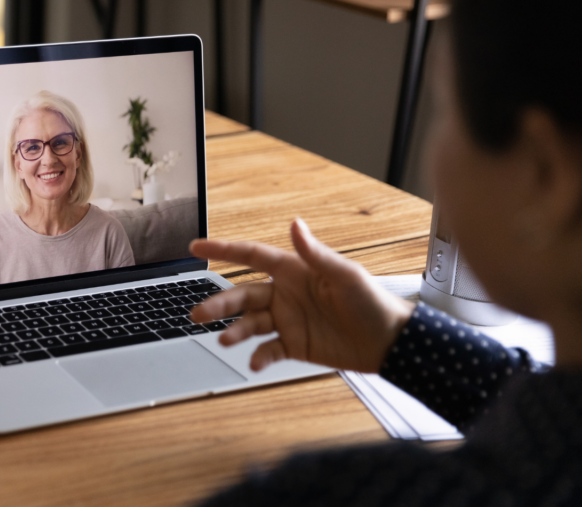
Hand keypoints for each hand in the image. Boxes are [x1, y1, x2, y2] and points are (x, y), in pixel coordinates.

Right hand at [189, 218, 413, 372]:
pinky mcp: (294, 345)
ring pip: (250, 324)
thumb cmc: (372, 302)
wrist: (390, 343)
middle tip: (198, 314)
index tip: (196, 248)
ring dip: (235, 331)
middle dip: (219, 304)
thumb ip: (315, 253)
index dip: (223, 250)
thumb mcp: (345, 275)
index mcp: (293, 271)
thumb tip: (295, 224)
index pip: (251, 256)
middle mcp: (285, 294)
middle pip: (242, 295)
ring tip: (225, 340)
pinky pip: (268, 349)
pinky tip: (255, 362)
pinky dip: (259, 356)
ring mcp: (287, 320)